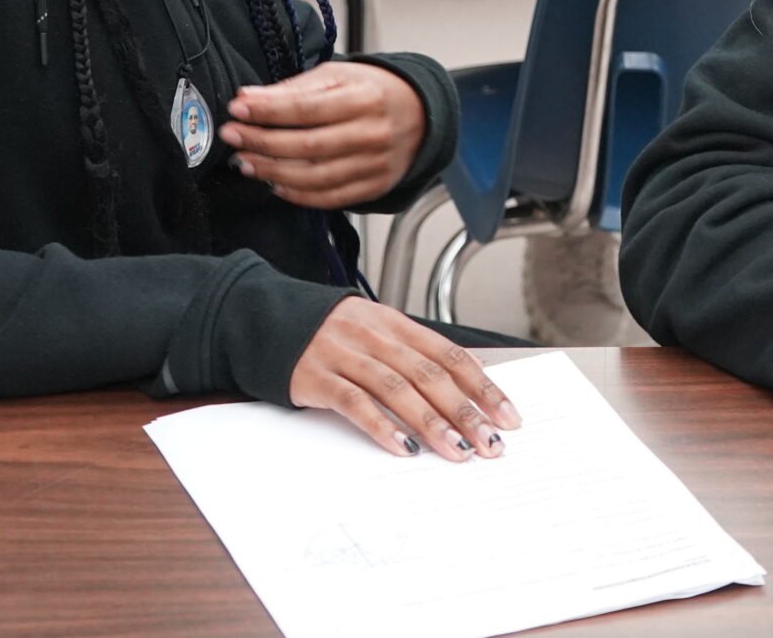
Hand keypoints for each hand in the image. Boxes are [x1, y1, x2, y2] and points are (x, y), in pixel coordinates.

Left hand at [223, 61, 427, 208]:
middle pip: (307, 146)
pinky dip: (297, 195)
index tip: (237, 108)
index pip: (306, 108)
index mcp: (364, 98)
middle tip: (232, 136)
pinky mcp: (374, 186)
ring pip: (315, 177)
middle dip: (262, 142)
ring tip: (246, 162)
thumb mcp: (337, 75)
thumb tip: (248, 98)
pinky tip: (275, 183)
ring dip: (272, 172)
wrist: (419, 113)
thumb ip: (293, 89)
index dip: (267, 111)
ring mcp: (375, 164)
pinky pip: (329, 198)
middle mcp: (372, 133)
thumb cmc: (371, 90)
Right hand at [290, 299, 524, 460]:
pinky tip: (403, 449)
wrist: (265, 319)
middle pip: (430, 375)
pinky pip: (355, 403)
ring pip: (398, 389)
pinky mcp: (317, 377)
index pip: (450, 355)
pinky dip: (382, 427)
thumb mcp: (376, 333)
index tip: (508, 416)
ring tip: (458, 452)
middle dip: (465, 412)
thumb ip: (414, 354)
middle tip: (491, 444)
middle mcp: (375, 336)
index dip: (482, 386)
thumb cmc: (331, 335)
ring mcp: (345, 354)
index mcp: (396, 324)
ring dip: (432, 424)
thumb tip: (468, 383)